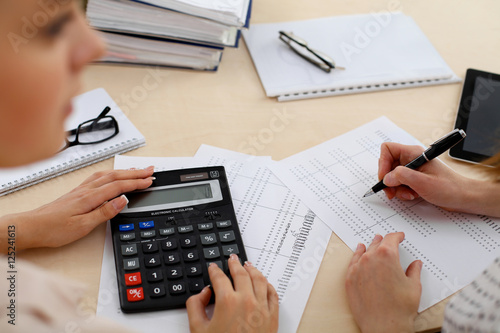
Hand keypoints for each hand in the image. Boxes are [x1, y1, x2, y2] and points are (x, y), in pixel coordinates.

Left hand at [0, 167, 153, 251]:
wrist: (32, 227)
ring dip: (123, 171)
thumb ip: (104, 212)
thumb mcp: (83, 226)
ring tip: (136, 170)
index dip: (136, 182)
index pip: (119, 186)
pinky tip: (111, 175)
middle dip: (134, 172)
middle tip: (150, 170)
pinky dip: (110, 174)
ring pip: (107, 175)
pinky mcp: (76, 193)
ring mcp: (81, 190)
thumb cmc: (53, 229)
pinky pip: (98, 178)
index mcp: (90, 197)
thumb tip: (122, 200)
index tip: (150, 180)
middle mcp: (86, 190)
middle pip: (115, 176)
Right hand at [186, 254, 278, 332]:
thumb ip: (195, 307)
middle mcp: (247, 301)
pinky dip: (268, 285)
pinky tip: (264, 282)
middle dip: (234, 264)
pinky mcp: (272, 316)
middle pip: (241, 274)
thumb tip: (203, 294)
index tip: (213, 268)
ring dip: (252, 270)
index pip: (219, 277)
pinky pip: (272, 294)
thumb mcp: (198, 330)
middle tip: (232, 258)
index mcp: (228, 302)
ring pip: (259, 280)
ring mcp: (262, 308)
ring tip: (248, 265)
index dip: (214, 270)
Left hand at [345, 232, 421, 332]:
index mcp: (387, 255)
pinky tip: (359, 251)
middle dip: (384, 241)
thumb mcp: (413, 286)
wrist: (384, 325)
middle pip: (377, 244)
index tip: (400, 236)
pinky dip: (357, 255)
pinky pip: (353, 262)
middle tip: (388, 240)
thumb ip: (414, 271)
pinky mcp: (349, 278)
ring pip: (364, 251)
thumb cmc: (399, 308)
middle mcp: (370, 258)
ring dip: (370, 246)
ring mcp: (357, 268)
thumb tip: (416, 264)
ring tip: (374, 242)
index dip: (397, 236)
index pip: (391, 239)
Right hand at [378, 142, 475, 211]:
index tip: (384, 177)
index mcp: (414, 153)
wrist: (464, 197)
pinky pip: (400, 183)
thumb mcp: (423, 183)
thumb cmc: (449, 188)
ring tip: (408, 194)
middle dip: (388, 180)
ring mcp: (413, 169)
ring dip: (397, 188)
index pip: (388, 149)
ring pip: (393, 176)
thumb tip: (386, 178)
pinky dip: (402, 191)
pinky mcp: (415, 178)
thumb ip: (401, 177)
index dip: (382, 163)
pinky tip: (413, 195)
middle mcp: (412, 159)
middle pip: (388, 165)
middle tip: (391, 191)